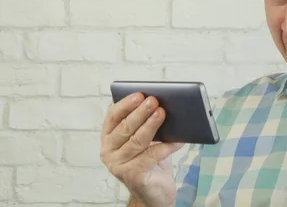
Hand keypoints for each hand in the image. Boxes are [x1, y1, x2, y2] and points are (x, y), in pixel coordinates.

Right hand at [100, 92, 184, 206]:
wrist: (155, 191)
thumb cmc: (150, 160)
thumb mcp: (147, 139)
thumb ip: (146, 123)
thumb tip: (160, 104)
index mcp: (109, 137)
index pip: (113, 116)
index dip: (126, 104)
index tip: (139, 94)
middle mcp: (108, 151)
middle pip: (125, 128)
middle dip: (140, 113)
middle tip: (153, 101)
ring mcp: (118, 165)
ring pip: (137, 141)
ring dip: (151, 125)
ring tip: (162, 113)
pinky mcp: (132, 175)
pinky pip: (151, 156)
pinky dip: (166, 146)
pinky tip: (178, 139)